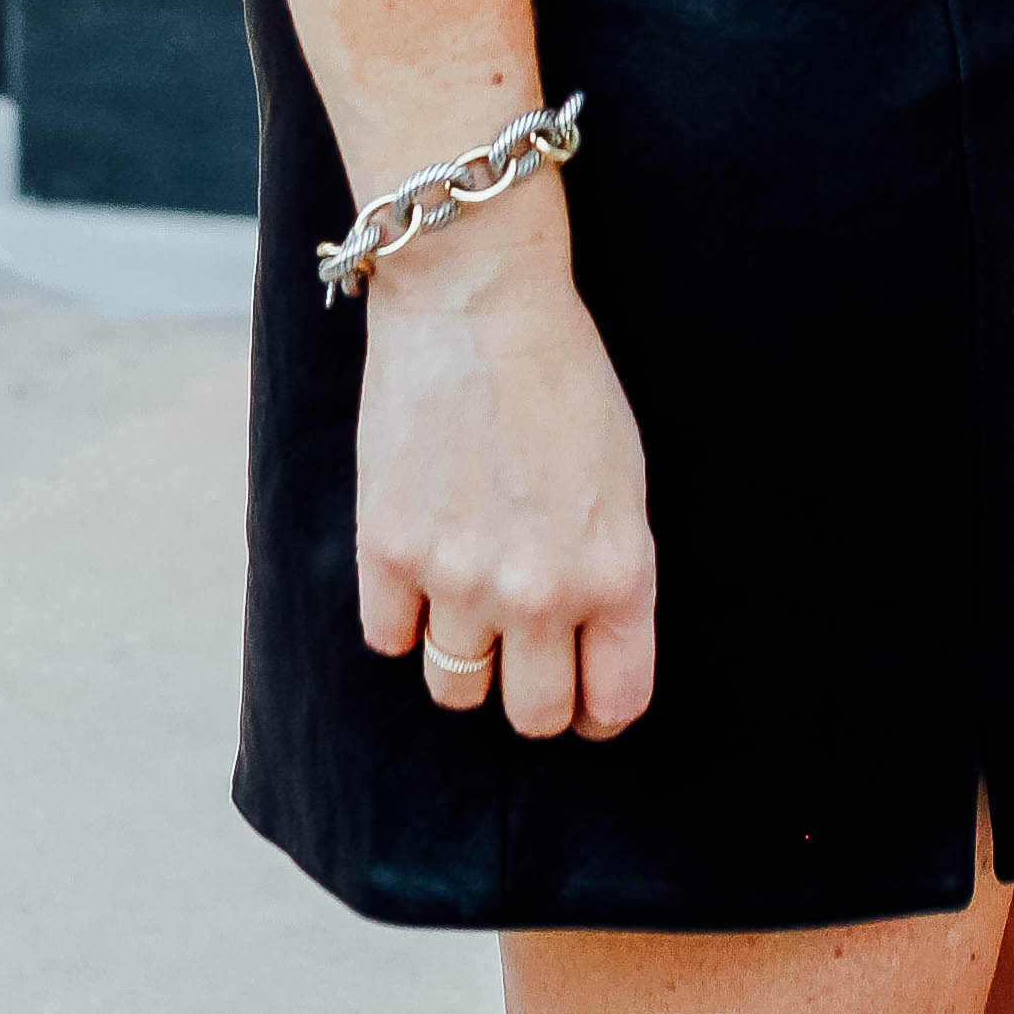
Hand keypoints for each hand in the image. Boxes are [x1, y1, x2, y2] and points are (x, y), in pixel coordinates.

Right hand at [352, 188, 658, 743]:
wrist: (477, 298)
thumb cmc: (563, 377)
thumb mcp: (625, 479)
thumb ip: (610, 571)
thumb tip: (588, 645)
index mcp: (617, 574)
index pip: (614, 703)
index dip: (598, 708)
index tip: (581, 693)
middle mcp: (541, 593)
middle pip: (533, 716)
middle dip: (530, 689)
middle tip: (520, 650)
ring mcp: (460, 578)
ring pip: (456, 688)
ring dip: (461, 655)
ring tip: (463, 598)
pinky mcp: (389, 552)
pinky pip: (389, 638)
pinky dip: (400, 613)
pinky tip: (416, 562)